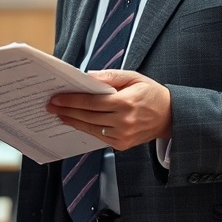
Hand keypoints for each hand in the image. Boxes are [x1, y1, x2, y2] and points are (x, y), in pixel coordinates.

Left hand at [46, 69, 171, 149]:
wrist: (170, 116)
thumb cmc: (151, 93)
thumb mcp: (134, 77)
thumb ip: (110, 76)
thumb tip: (87, 76)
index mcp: (126, 102)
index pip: (92, 102)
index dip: (72, 100)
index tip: (56, 98)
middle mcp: (124, 121)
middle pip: (88, 116)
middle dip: (67, 111)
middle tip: (51, 106)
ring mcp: (123, 136)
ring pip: (90, 128)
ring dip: (72, 121)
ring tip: (59, 114)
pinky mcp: (122, 144)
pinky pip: (98, 137)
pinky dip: (85, 129)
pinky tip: (75, 122)